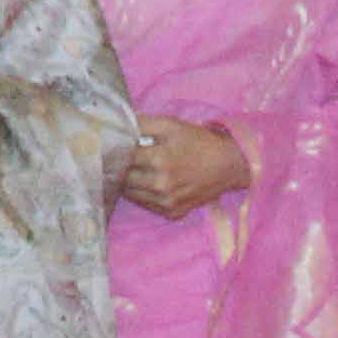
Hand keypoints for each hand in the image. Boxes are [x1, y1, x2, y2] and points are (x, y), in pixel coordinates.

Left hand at [118, 117, 251, 218]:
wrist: (228, 166)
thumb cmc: (198, 142)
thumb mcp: (171, 125)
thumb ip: (142, 124)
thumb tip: (118, 124)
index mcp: (160, 160)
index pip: (122, 157)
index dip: (113, 149)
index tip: (109, 144)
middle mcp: (161, 185)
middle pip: (123, 178)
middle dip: (117, 166)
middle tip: (115, 157)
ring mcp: (166, 202)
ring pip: (130, 194)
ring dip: (127, 182)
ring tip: (130, 169)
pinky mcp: (172, 213)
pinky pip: (146, 204)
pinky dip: (142, 194)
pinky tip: (147, 182)